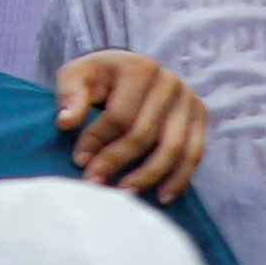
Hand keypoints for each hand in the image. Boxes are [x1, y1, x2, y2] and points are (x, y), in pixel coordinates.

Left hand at [55, 48, 210, 197]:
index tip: (79, 161)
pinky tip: (162, 196)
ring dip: (149, 175)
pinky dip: (179, 178)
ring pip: (173, 148)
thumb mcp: (76, 75)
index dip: (97, 141)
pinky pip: (194, 154)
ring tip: (125, 193)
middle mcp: (170, 83)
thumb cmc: (97, 76)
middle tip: (95, 184)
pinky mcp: (199, 117)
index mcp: (139, 69)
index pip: (119, 115)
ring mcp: (189, 101)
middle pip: (145, 133)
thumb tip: (66, 122)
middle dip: (118, 162)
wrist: (127, 68)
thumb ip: (70, 95)